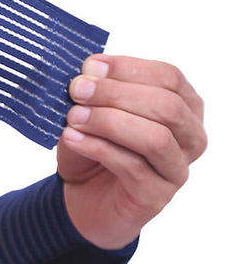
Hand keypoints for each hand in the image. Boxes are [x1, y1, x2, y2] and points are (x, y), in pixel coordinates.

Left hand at [58, 55, 205, 249]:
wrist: (83, 192)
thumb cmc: (94, 142)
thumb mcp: (93, 107)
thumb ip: (97, 87)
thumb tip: (90, 69)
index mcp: (183, 105)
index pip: (168, 77)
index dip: (128, 68)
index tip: (90, 66)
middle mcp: (190, 137)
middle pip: (167, 106)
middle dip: (117, 94)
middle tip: (77, 90)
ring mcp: (177, 169)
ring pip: (156, 138)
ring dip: (109, 121)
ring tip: (73, 116)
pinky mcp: (156, 196)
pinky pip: (132, 167)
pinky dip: (97, 147)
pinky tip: (72, 137)